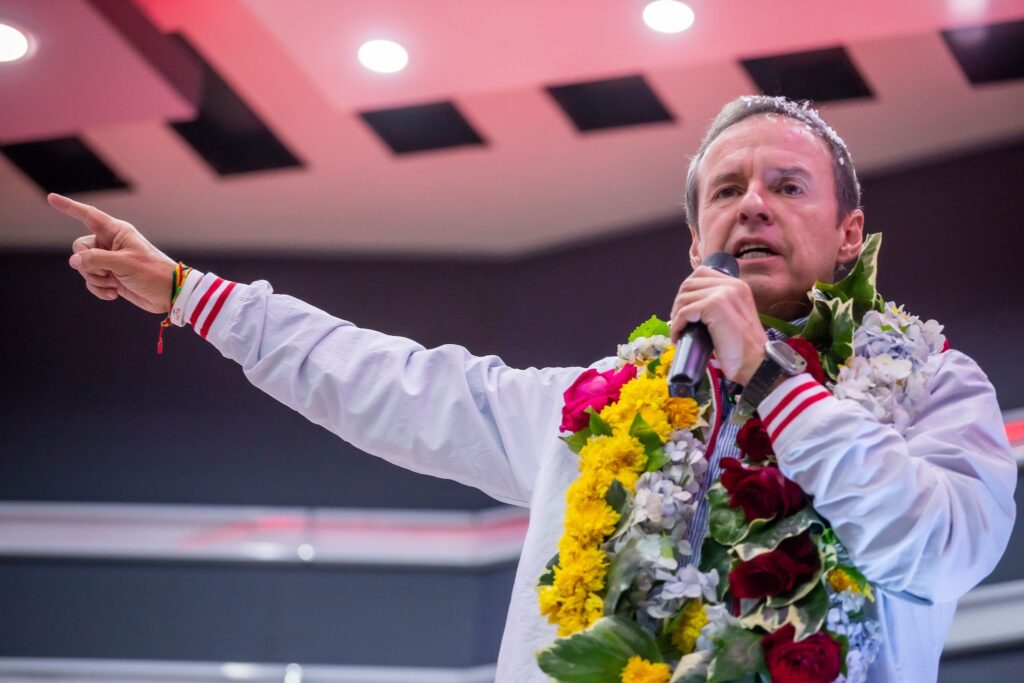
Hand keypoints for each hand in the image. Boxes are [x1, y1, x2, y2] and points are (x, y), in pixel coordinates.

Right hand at [49, 193, 177, 313]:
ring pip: (83, 266)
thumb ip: (96, 260)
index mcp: (117, 232)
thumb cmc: (152, 273)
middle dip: (88, 263)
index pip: (88, 216)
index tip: (51, 198)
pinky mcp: (111, 277)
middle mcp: (111, 244)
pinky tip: (114, 293)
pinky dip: (99, 289)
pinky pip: (91, 281)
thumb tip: (74, 262)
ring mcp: (109, 261)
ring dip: (96, 279)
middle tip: (108, 272)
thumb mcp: (124, 263)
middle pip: (79, 248)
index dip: (69, 207)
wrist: (168, 294)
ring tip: (116, 283)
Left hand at [670, 266, 767, 384]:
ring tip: (680, 331)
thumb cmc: (742, 347)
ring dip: (676, 315)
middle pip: (689, 283)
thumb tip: (689, 303)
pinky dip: (677, 326)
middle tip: (679, 322)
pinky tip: (679, 337)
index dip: (687, 291)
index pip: (701, 273)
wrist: (756, 363)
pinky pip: (684, 312)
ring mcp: (724, 293)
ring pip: (684, 297)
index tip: (684, 309)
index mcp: (737, 284)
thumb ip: (716, 303)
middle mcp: (732, 284)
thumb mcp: (731, 315)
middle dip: (679, 303)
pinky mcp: (715, 306)